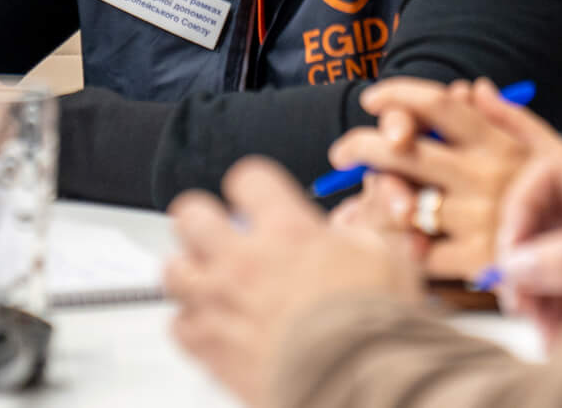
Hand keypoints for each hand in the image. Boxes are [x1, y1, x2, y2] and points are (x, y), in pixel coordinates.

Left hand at [167, 158, 422, 405]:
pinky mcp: (211, 347)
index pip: (248, 178)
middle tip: (216, 232)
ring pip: (174, 269)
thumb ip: (358, 238)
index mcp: (287, 231)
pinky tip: (212, 328)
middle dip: (201, 219)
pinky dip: (191, 326)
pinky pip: (179, 326)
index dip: (251, 186)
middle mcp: (245, 259)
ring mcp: (222, 302)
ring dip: (190, 272)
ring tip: (208, 280)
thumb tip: (352, 234)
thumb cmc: (375, 327)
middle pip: (191, 214)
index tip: (255, 198)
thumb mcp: (386, 261)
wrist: (359, 383)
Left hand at [327, 77, 561, 280]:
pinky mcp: (478, 261)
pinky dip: (395, 249)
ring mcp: (480, 218)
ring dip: (368, 204)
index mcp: (499, 145)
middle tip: (342, 153)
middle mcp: (486, 176)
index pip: (441, 106)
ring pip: (404, 204)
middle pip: (406, 151)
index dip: (400, 95)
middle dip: (363, 147)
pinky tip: (380, 245)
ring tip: (349, 210)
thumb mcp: (550, 151)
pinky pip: (419, 253)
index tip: (373, 99)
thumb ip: (510, 118)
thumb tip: (471, 87)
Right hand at [492, 149, 561, 343]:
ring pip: (545, 265)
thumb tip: (517, 263)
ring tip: (546, 331)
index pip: (550, 176)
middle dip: (525, 264)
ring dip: (536, 299)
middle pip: (540, 223)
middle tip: (520, 302)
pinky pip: (561, 297)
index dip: (521, 207)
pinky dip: (552, 318)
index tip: (513, 251)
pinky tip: (557, 340)